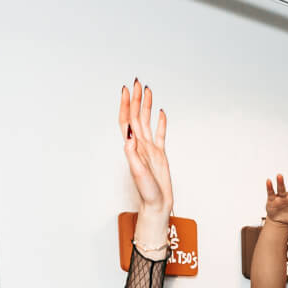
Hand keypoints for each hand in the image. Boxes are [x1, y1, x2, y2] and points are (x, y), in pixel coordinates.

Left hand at [118, 80, 172, 223]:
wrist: (156, 204)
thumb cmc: (146, 192)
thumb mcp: (138, 171)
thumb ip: (132, 151)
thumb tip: (129, 131)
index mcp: (133, 148)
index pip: (127, 121)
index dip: (126, 105)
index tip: (126, 90)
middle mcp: (140, 145)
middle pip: (137, 117)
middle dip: (136, 99)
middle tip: (137, 83)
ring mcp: (150, 149)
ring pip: (148, 122)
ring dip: (147, 106)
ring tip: (148, 91)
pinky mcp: (160, 154)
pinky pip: (160, 134)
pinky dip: (161, 122)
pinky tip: (161, 113)